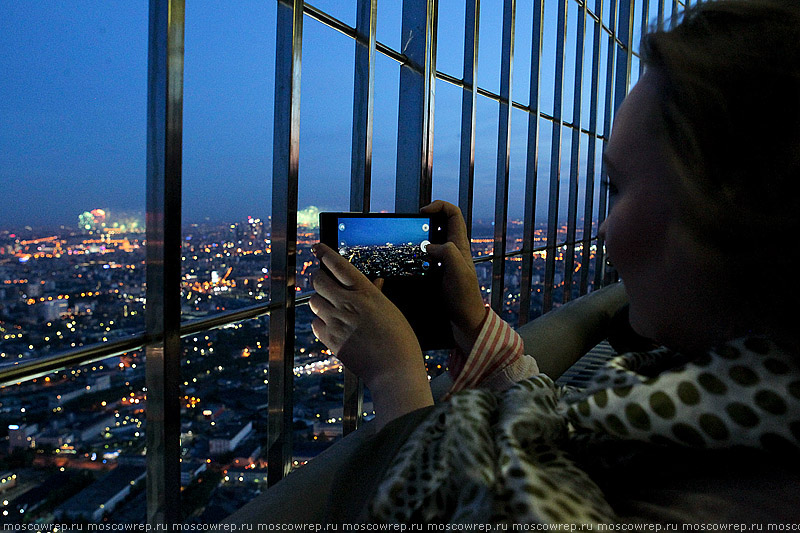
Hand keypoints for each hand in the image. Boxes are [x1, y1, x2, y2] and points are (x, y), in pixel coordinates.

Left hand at [310, 243, 432, 426]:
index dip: (325, 253)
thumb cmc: (400, 340)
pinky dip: (320, 321)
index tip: (318, 247)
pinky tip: (332, 323)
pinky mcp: (330, 340)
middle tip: (322, 279)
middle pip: (319, 280)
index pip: (339, 265)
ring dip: (319, 299)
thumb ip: (377, 294)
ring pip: (314, 301)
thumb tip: (372, 282)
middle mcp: (348, 304)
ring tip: (330, 304)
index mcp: (366, 293)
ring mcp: (336, 322)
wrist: (394, 370)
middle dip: (318, 276)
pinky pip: (316, 323)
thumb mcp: (391, 310)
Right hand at [420, 200, 487, 352]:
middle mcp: (453, 249)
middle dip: (427, 219)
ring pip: (433, 238)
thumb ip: (448, 254)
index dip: (439, 206)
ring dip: (420, 236)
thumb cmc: (465, 297)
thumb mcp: (459, 272)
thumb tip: (429, 246)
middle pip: (442, 222)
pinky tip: (408, 261)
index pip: (453, 213)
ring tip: (407, 242)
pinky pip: (426, 255)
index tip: (423, 212)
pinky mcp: (438, 270)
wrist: (465, 319)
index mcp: (460, 245)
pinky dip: (417, 253)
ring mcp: (446, 260)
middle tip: (412, 226)